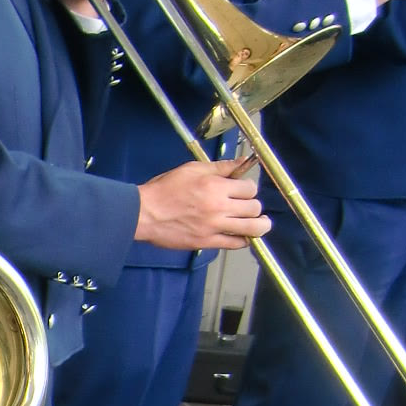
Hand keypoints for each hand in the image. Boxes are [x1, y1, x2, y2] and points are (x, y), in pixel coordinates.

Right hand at [135, 156, 267, 250]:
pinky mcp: (207, 242)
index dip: (248, 187)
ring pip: (252, 228)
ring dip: (260, 225)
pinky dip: (243, 240)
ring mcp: (214, 227)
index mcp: (216, 187)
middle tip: (247, 205)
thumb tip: (242, 162)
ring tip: (261, 223)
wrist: (144, 213)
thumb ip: (220, 167)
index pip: (249, 188)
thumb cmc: (165, 189)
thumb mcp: (192, 169)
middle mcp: (219, 207)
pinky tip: (242, 236)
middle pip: (254, 207)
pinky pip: (235, 244)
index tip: (243, 189)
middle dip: (253, 205)